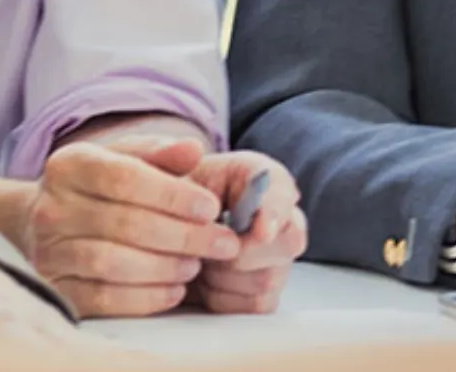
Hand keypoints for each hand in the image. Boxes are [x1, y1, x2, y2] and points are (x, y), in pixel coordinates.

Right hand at [18, 133, 242, 317]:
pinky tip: (174, 290)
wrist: (51, 226)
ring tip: (197, 265)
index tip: (212, 207)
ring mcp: (49, 252)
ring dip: (165, 266)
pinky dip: (146, 297)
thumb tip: (193, 149)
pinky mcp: (56, 289)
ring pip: (112, 263)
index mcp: (69, 165)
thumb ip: (160, 153)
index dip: (173, 195)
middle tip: (222, 243)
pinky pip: (104, 298)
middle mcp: (50, 207)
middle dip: (183, 236)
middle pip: (124, 223)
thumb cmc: (101, 189)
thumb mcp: (126, 160)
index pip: (124, 177)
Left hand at [181, 151, 307, 314]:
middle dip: (241, 252)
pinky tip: (207, 280)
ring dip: (224, 276)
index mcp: (263, 177)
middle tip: (205, 249)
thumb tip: (192, 150)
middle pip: (288, 241)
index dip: (273, 211)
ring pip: (266, 278)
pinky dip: (223, 297)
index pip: (282, 190)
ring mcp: (279, 258)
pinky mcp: (267, 292)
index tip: (259, 229)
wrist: (167, 226)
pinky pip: (254, 305)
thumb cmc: (173, 195)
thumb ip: (178, 158)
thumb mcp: (170, 169)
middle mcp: (282, 217)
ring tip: (199, 259)